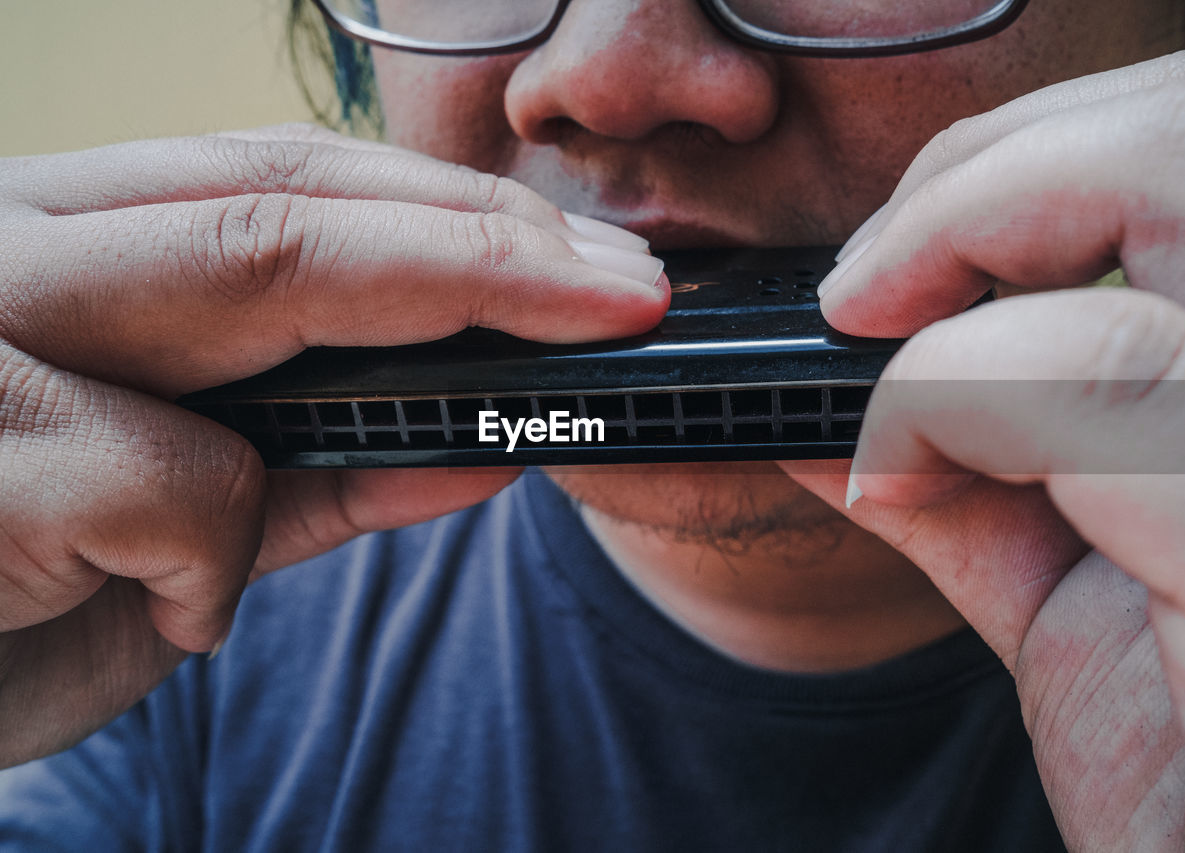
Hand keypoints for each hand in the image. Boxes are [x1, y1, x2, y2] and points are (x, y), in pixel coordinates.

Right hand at [0, 124, 667, 766]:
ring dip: (441, 300)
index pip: (289, 185)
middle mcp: (17, 245)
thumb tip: (482, 444)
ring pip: (249, 265)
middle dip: (490, 238)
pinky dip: (207, 553)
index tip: (594, 265)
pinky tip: (181, 611)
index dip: (456, 217)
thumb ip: (316, 475)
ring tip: (578, 337)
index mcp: (68, 246)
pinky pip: (165, 476)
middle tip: (631, 285)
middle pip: (294, 200)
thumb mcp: (170, 528)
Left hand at [787, 49, 1184, 850]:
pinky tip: (888, 475)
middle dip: (987, 172)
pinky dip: (959, 392)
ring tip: (873, 355)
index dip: (1018, 168)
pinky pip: (1119, 383)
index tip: (880, 272)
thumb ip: (980, 478)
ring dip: (966, 241)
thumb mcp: (1079, 603)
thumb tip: (832, 397)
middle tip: (869, 283)